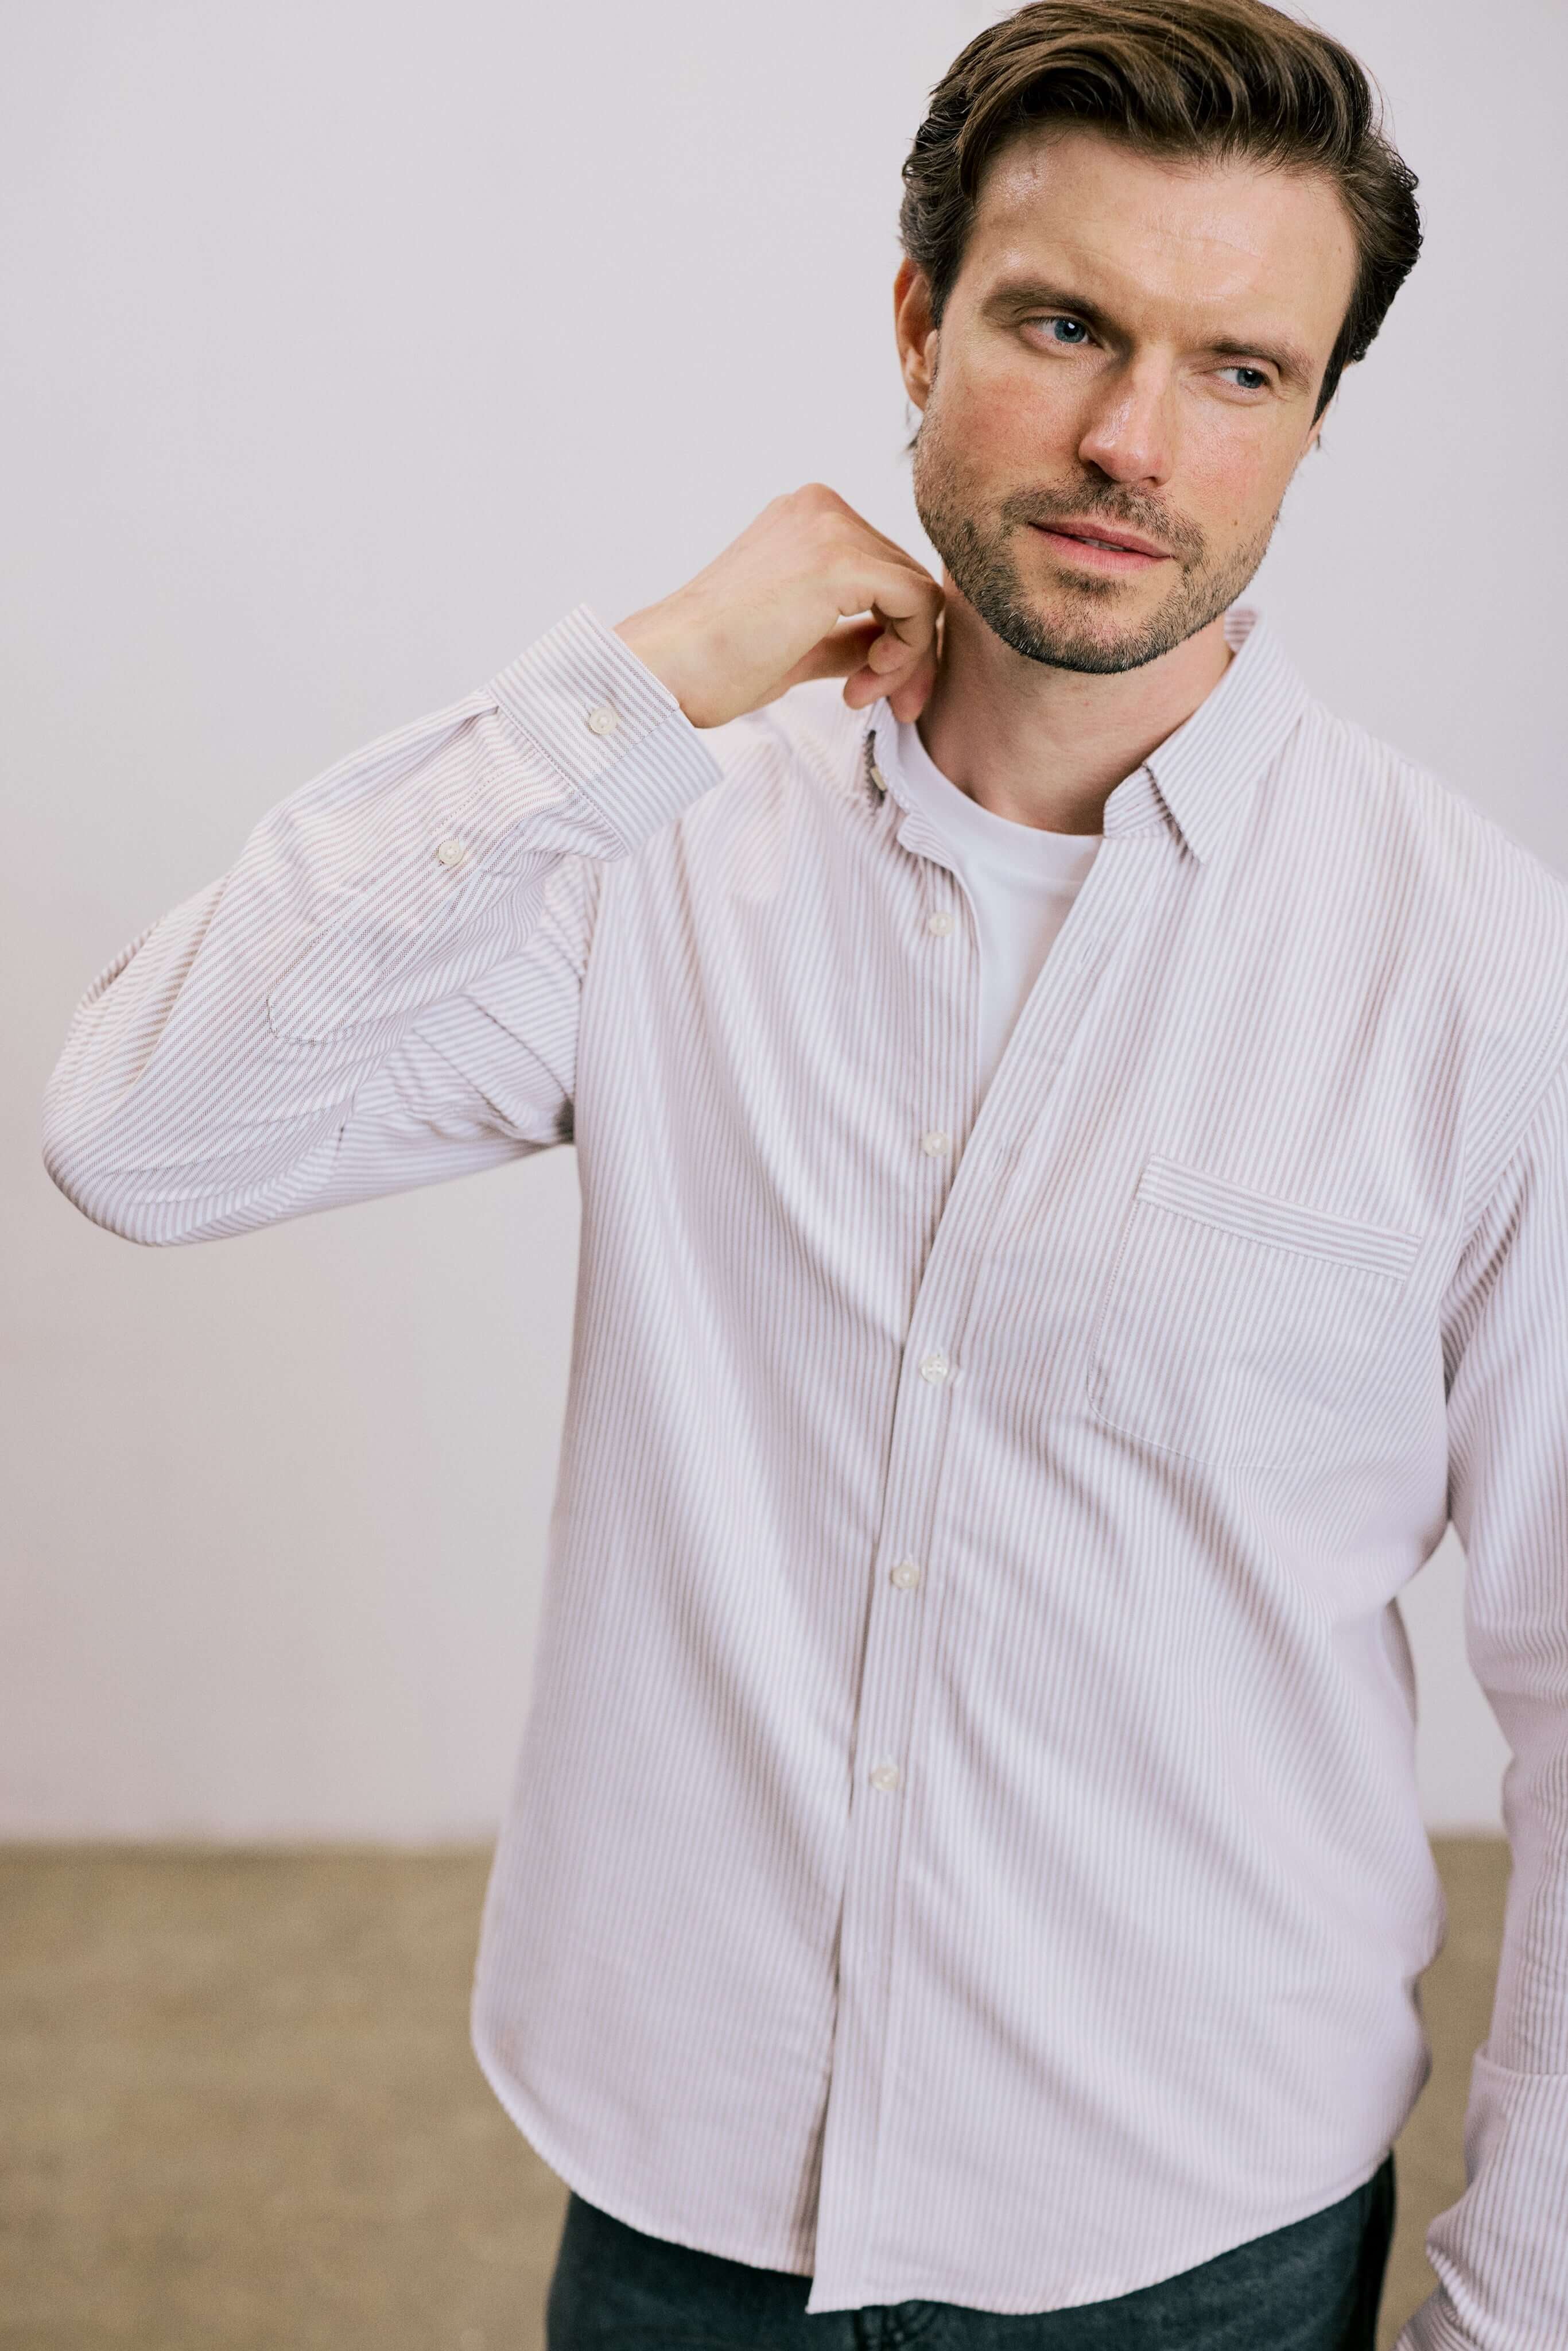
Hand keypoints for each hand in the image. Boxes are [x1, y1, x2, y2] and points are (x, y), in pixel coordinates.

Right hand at [613, 483, 943, 728]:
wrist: (667, 668)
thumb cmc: (712, 662)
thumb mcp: (797, 642)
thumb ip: (847, 633)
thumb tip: (890, 642)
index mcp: (805, 520)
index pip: (885, 573)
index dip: (896, 637)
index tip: (869, 688)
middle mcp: (821, 509)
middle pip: (906, 581)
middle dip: (907, 652)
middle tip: (880, 701)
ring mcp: (831, 528)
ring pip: (918, 593)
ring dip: (906, 658)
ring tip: (861, 693)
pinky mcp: (842, 561)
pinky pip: (917, 603)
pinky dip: (909, 650)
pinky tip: (868, 679)